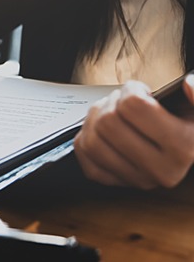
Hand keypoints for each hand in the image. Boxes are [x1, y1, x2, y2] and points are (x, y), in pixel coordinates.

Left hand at [74, 77, 193, 188]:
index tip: (140, 91)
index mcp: (182, 147)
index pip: (132, 105)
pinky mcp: (115, 182)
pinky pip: (83, 153)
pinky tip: (101, 130)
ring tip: (111, 112)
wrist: (186, 149)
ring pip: (91, 140)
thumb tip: (187, 84)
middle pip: (107, 122)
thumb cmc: (187, 124)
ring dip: (95, 118)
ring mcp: (135, 179)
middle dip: (111, 102)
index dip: (131, 89)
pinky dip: (85, 136)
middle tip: (123, 101)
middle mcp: (160, 170)